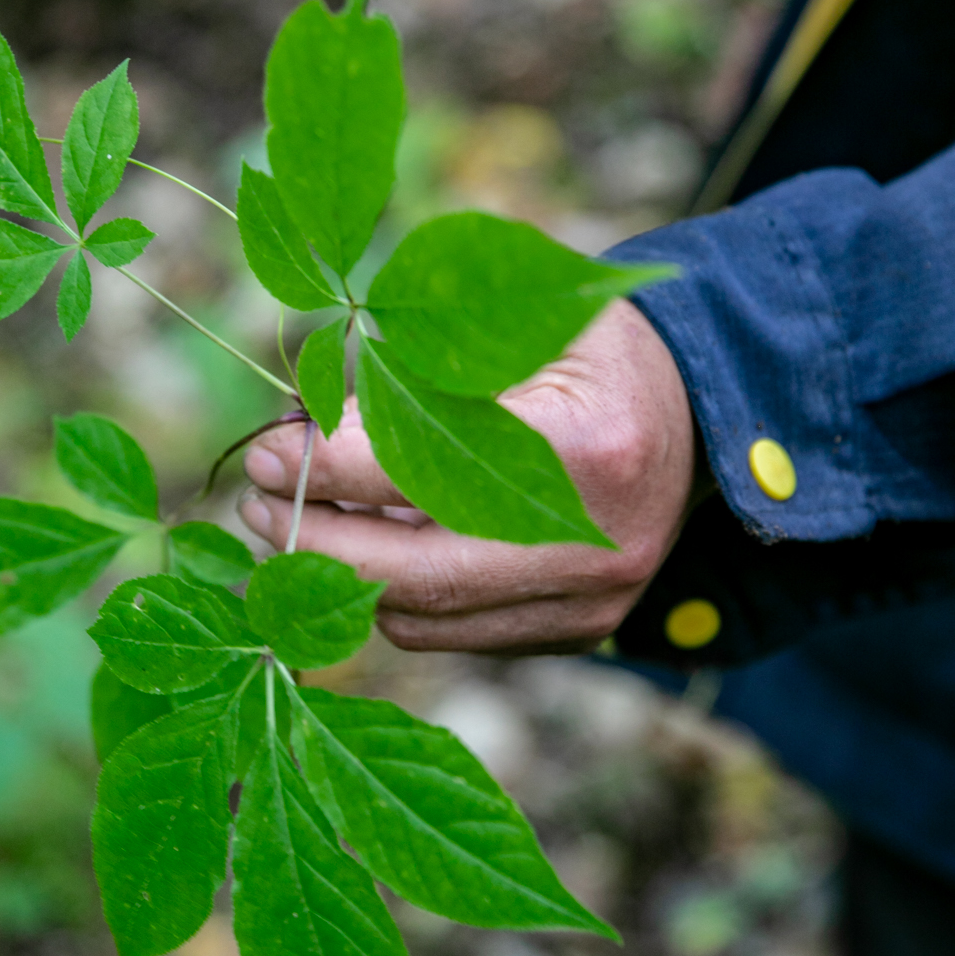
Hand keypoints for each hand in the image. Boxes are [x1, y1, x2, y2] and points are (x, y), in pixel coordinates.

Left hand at [238, 299, 696, 654]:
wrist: (702, 411)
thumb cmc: (596, 349)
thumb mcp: (521, 321)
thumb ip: (419, 365)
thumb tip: (301, 417)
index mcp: (590, 448)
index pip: (425, 475)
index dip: (328, 469)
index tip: (264, 450)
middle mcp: (596, 545)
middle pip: (418, 575)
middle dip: (313, 545)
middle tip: (252, 504)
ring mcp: (591, 604)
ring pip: (426, 619)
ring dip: (339, 579)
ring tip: (288, 523)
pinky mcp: (577, 634)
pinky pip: (454, 634)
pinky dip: (389, 597)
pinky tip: (351, 549)